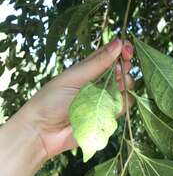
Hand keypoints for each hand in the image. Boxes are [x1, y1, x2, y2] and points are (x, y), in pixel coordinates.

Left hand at [20, 38, 133, 159]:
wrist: (43, 132)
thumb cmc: (51, 101)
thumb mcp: (74, 77)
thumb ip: (98, 63)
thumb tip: (118, 42)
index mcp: (88, 70)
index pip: (110, 55)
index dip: (121, 50)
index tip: (127, 49)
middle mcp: (98, 84)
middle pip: (122, 71)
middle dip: (125, 67)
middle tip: (120, 69)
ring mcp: (104, 100)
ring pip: (125, 89)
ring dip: (125, 85)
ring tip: (113, 88)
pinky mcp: (106, 117)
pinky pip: (122, 107)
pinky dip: (122, 104)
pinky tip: (111, 104)